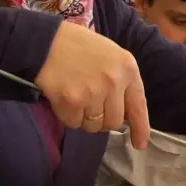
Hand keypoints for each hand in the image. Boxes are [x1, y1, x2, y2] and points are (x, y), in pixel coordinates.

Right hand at [35, 22, 148, 148]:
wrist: (45, 40)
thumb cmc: (78, 46)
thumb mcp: (110, 56)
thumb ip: (121, 81)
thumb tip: (125, 115)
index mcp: (128, 68)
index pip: (138, 106)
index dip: (140, 128)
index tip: (140, 144)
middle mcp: (114, 81)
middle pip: (113, 122)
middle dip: (102, 120)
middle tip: (89, 105)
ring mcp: (93, 92)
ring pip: (93, 126)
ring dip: (83, 118)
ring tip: (75, 97)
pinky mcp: (71, 101)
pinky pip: (73, 123)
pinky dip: (67, 116)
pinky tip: (62, 97)